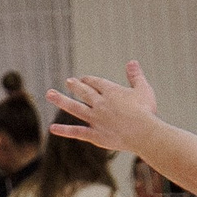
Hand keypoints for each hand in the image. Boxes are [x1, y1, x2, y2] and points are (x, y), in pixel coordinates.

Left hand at [44, 64, 161, 154]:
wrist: (143, 133)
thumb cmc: (146, 111)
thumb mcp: (143, 89)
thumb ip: (136, 75)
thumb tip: (132, 62)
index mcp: (111, 91)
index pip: (96, 82)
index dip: (89, 80)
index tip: (84, 79)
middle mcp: (99, 103)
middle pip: (84, 92)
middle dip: (76, 86)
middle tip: (69, 81)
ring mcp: (95, 119)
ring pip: (75, 108)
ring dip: (61, 100)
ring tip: (50, 94)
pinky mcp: (95, 135)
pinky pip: (76, 132)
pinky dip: (64, 130)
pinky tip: (52, 128)